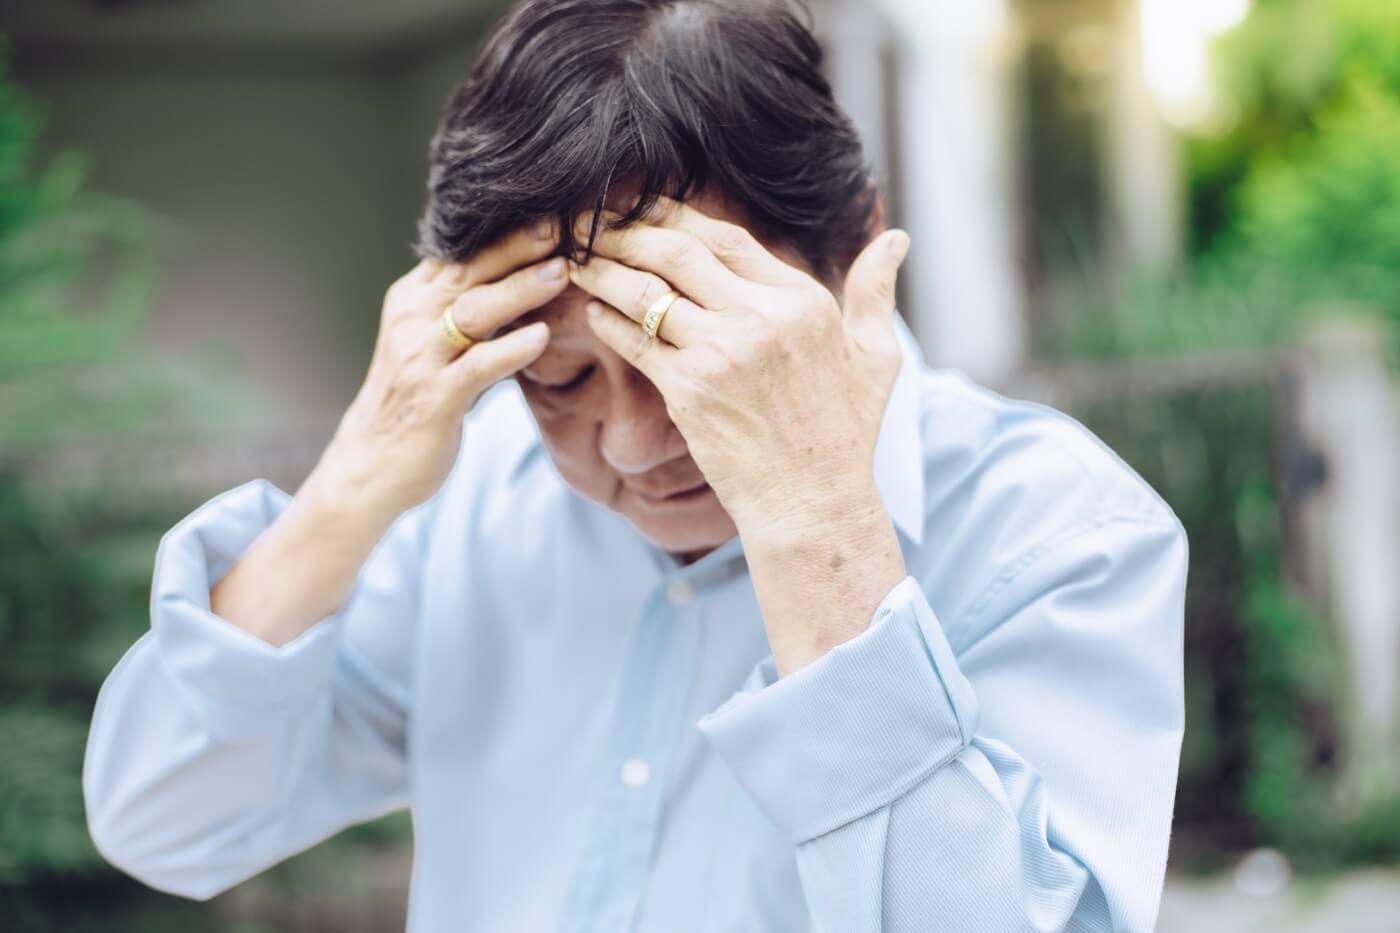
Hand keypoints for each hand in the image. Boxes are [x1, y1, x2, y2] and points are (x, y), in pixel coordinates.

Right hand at [314, 221, 566, 519]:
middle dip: (517, 245)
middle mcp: (413, 317)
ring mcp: (421, 356)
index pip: (462, 252)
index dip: (504, 231)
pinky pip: (477, 365)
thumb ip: (470, 310)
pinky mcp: (434, 395)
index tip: (548, 210)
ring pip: (474, 310)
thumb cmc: (417, 400)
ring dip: (520, 289)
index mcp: (414, 298)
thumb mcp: (437, 342)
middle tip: (562, 224)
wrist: (371, 464)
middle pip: (470, 270)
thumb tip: (524, 277)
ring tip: (562, 271)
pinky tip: (541, 336)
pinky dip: (510, 348)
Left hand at [567, 199, 910, 539]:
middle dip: (629, 230)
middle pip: (679, 251)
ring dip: (605, 270)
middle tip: (593, 222)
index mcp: (802, 301)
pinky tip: (591, 309)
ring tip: (577, 259)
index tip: (645, 208)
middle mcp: (760, 318)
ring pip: (647, 292)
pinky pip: (635, 342)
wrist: (813, 501)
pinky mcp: (688, 391)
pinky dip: (607, 321)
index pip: (728, 239)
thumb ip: (875, 292)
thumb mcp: (876, 356)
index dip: (678, 216)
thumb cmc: (844, 432)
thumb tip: (896, 240)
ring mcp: (721, 353)